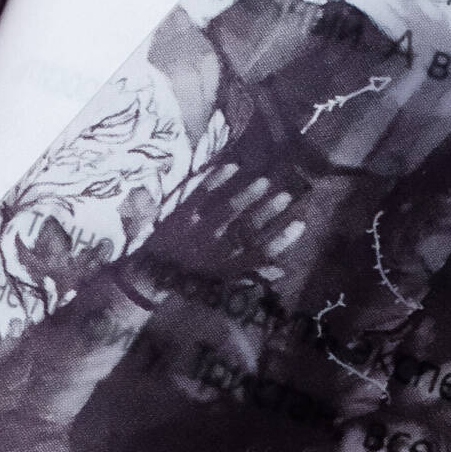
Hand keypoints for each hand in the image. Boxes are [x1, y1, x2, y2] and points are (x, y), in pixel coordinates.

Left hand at [119, 166, 304, 302]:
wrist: (149, 277)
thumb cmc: (191, 280)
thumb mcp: (222, 284)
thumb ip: (251, 276)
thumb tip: (282, 270)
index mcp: (227, 267)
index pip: (261, 254)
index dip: (283, 240)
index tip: (301, 224)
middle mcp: (215, 249)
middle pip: (247, 228)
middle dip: (269, 212)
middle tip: (287, 196)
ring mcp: (197, 230)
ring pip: (227, 211)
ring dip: (248, 195)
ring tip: (265, 182)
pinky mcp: (180, 216)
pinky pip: (199, 195)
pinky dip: (215, 179)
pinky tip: (232, 167)